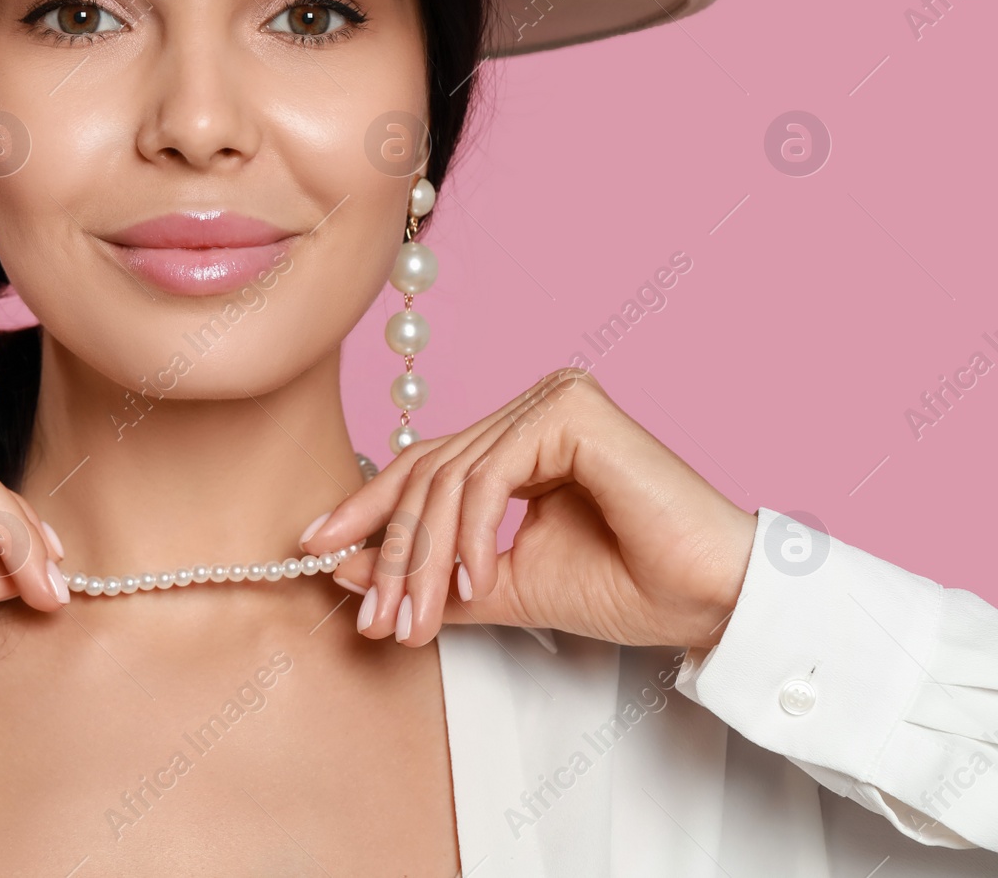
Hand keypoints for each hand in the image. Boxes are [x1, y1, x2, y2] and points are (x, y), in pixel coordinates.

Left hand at [302, 368, 757, 650]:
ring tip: (417, 618)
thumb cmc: (624, 587)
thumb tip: (343, 569)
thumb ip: (429, 575)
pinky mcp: (572, 409)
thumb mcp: (501, 586)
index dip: (365, 511)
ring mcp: (552, 401)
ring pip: (451, 476)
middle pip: (428, 474)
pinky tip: (476, 582)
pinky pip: (491, 473)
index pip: (423, 468)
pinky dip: (471, 533)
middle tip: (374, 618)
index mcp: (518, 440)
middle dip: (390, 552)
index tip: (315, 555)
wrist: (705, 600)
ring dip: (423, 556)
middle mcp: (531, 409)